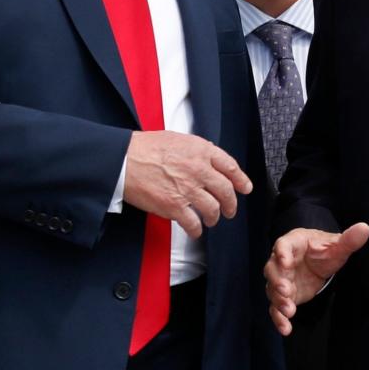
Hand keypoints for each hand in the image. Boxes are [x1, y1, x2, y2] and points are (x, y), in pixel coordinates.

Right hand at [122, 130, 252, 237]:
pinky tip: (195, 230)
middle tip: (230, 210)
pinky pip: (193, 223)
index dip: (241, 180)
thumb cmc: (145, 148)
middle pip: (226, 190)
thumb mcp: (177, 139)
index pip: (230, 166)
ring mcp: (187, 189)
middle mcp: (198, 169)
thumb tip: (208, 160)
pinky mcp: (174, 206)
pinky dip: (196, 230)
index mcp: (200, 150)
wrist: (123, 160)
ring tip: (212, 220)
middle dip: (231, 203)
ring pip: (213, 209)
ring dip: (215, 217)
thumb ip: (196, 150)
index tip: (245, 188)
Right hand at [264, 223, 368, 334]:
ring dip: (278, 301)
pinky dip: (279, 318)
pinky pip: (276, 307)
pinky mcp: (284, 296)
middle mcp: (281, 261)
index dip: (282, 253)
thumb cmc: (325, 250)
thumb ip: (349, 239)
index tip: (285, 262)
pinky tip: (286, 329)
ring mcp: (281, 280)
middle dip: (278, 281)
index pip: (283, 245)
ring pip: (273, 290)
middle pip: (273, 270)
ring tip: (288, 311)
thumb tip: (365, 228)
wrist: (318, 262)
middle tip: (286, 292)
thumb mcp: (338, 246)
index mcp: (292, 243)